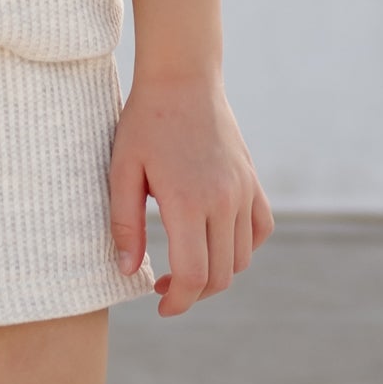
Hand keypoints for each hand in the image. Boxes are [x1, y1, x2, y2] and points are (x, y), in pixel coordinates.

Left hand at [107, 66, 272, 317]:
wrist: (182, 78)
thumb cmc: (144, 122)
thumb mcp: (122, 170)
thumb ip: (124, 223)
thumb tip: (128, 271)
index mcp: (188, 201)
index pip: (194, 276)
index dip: (178, 301)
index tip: (159, 305)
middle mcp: (224, 201)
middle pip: (221, 275)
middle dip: (193, 293)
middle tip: (163, 288)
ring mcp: (244, 191)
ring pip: (242, 258)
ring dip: (217, 273)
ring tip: (185, 265)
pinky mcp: (252, 181)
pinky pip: (260, 229)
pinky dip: (243, 247)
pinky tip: (215, 242)